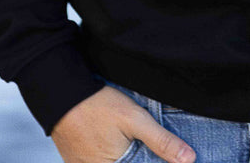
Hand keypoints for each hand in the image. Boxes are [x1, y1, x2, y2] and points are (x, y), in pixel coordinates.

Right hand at [50, 84, 195, 162]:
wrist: (61, 94)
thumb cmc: (97, 106)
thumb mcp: (135, 119)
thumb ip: (161, 141)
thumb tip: (189, 160)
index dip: (156, 161)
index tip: (168, 157)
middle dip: (143, 158)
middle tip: (138, 141)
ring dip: (132, 156)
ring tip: (132, 143)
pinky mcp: (78, 162)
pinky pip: (101, 161)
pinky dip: (115, 155)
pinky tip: (120, 144)